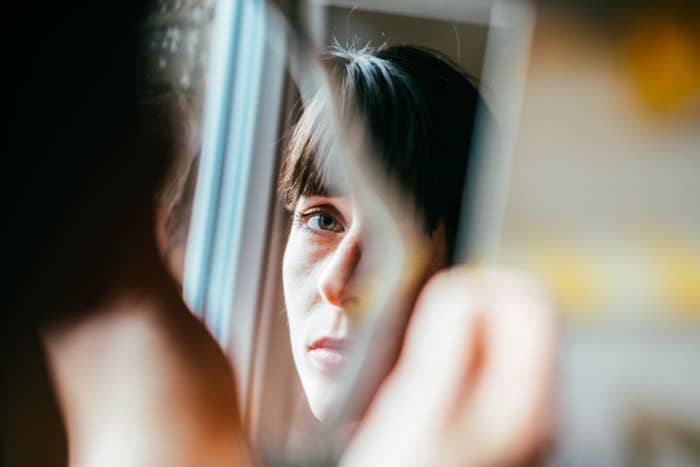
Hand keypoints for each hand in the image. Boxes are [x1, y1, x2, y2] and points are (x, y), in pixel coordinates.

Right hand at [342, 266, 556, 466]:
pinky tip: (422, 396)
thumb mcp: (419, 409)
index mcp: (527, 403)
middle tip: (426, 339)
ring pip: (499, 349)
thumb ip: (449, 341)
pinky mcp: (501, 434)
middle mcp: (536, 413)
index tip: (441, 304)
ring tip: (418, 375)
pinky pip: (483, 376)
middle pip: (521, 324)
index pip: (532, 305)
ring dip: (456, 342)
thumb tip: (467, 289)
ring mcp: (521, 426)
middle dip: (472, 314)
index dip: (486, 287)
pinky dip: (452, 368)